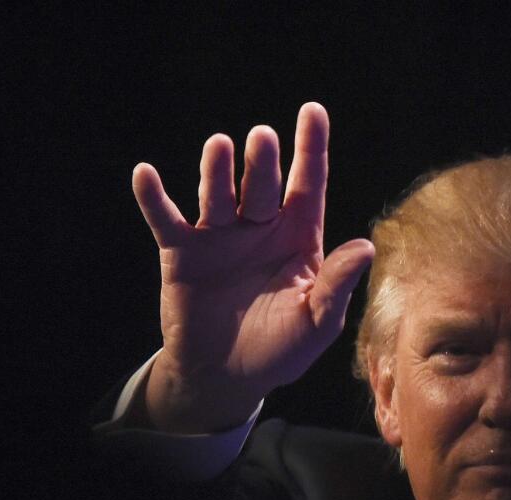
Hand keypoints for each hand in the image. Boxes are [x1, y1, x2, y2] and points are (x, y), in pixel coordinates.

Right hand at [131, 102, 373, 432]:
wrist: (226, 377)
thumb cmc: (280, 350)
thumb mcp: (316, 323)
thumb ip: (337, 286)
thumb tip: (365, 246)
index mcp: (298, 237)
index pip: (308, 185)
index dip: (311, 148)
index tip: (312, 111)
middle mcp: (259, 227)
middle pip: (263, 186)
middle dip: (262, 163)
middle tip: (261, 139)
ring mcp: (219, 236)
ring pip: (218, 195)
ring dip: (217, 171)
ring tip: (219, 147)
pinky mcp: (182, 253)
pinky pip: (166, 220)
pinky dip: (154, 198)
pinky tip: (145, 174)